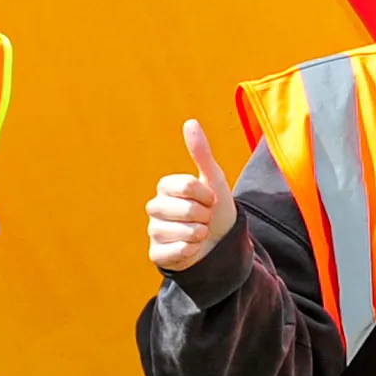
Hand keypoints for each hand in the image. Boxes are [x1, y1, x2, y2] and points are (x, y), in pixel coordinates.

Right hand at [147, 118, 239, 271]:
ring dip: (199, 235)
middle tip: (205, 219)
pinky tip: (192, 249)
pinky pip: (174, 252)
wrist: (221, 244)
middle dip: (204, 216)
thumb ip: (201, 152)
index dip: (206, 195)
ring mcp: (153, 231)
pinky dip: (190, 251)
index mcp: (165, 187)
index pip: (187, 186)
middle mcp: (155, 207)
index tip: (210, 200)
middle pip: (186, 209)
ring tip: (200, 234)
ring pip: (181, 232)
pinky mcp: (156, 254)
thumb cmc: (215, 210)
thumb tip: (190, 122)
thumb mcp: (213, 179)